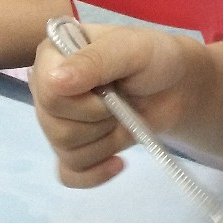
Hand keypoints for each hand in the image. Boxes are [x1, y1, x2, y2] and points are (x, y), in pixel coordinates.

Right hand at [31, 23, 189, 187]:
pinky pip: (69, 174)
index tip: (111, 89)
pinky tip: (118, 161)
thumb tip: (53, 81)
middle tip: (122, 101)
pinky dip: (95, 174)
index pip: (47, 93)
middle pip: (55, 128)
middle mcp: (47, 89)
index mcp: (52, 57)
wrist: (176, 86)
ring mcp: (58, 121)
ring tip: (124, 119)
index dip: (84, 102)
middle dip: (100, 121)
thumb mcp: (131, 48)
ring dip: (105, 141)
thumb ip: (94, 60)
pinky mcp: (74, 148)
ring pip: (66, 151)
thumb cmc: (154, 59)